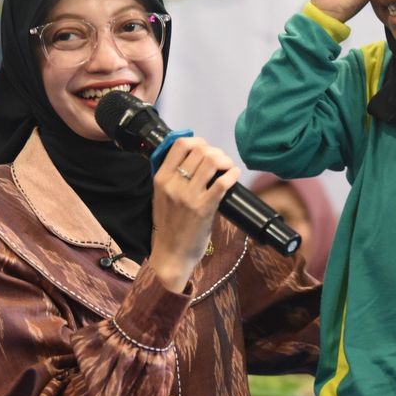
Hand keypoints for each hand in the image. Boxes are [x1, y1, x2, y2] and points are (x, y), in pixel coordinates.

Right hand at [148, 137, 240, 291]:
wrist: (171, 255)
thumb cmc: (169, 226)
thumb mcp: (161, 197)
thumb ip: (172, 178)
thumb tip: (193, 159)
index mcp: (161, 178)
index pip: (180, 145)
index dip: (198, 141)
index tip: (206, 148)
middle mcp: (173, 184)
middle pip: (199, 150)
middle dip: (215, 151)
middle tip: (221, 161)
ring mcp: (188, 196)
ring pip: (211, 161)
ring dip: (225, 160)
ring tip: (228, 167)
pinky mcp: (203, 208)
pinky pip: (222, 183)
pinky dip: (232, 174)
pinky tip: (234, 176)